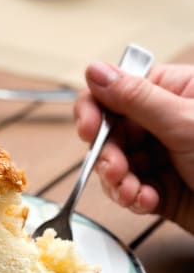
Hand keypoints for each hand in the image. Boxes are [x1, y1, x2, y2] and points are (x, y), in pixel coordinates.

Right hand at [74, 61, 193, 232]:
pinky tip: (146, 200)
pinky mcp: (162, 189)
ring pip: (115, 164)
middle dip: (108, 154)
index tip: (88, 128)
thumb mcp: (185, 123)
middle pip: (110, 132)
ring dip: (118, 181)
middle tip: (115, 170)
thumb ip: (135, 98)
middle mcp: (164, 122)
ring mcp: (162, 156)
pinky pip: (129, 190)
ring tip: (133, 191)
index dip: (95, 109)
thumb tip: (95, 71)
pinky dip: (132, 197)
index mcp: (173, 92)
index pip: (116, 91)